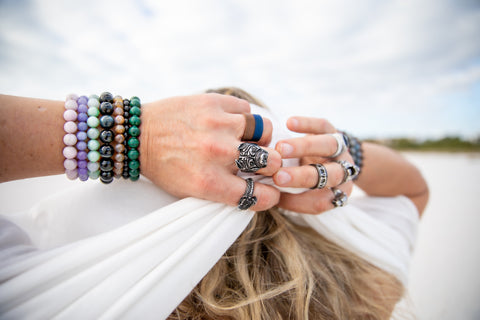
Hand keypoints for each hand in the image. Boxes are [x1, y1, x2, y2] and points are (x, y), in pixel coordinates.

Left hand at [139, 93, 281, 210]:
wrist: (136, 134)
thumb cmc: (164, 166)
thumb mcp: (190, 190)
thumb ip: (224, 192)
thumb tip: (258, 187)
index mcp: (210, 183)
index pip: (259, 196)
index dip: (270, 195)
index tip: (269, 191)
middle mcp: (217, 154)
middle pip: (272, 162)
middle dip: (270, 165)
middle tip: (260, 162)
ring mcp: (217, 125)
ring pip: (265, 131)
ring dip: (259, 138)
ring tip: (246, 138)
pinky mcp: (213, 102)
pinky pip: (247, 109)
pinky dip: (242, 117)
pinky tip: (230, 123)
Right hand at [272, 117, 353, 213]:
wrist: (316, 159)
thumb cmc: (298, 184)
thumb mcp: (292, 195)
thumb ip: (282, 196)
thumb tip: (262, 194)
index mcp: (334, 194)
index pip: (320, 202)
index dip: (299, 200)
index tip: (277, 196)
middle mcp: (342, 173)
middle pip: (330, 175)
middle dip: (302, 176)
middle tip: (277, 176)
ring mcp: (340, 150)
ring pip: (329, 146)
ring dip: (303, 147)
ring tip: (279, 148)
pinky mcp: (332, 130)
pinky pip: (323, 125)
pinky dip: (307, 123)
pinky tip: (289, 123)